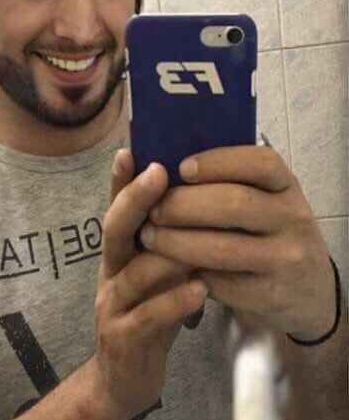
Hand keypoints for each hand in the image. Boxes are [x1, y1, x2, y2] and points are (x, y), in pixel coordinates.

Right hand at [89, 150, 206, 419]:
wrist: (124, 377)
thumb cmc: (150, 312)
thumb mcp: (155, 272)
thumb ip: (168, 240)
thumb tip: (196, 198)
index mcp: (121, 253)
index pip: (117, 209)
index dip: (119, 181)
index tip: (129, 149)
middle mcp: (111, 272)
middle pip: (114, 230)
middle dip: (135, 200)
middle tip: (158, 172)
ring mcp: (112, 306)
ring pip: (132, 273)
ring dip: (165, 252)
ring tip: (195, 234)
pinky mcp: (123, 339)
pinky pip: (147, 317)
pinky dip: (174, 302)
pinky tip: (200, 289)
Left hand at [138, 145, 335, 341]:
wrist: (309, 291)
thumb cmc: (269, 232)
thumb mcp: (264, 199)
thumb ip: (229, 181)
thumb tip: (164, 166)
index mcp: (286, 185)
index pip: (260, 162)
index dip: (217, 162)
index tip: (182, 168)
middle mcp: (292, 218)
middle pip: (234, 204)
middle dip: (183, 205)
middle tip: (153, 210)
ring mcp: (286, 259)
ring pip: (223, 248)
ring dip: (176, 242)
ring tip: (149, 236)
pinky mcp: (272, 296)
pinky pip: (222, 283)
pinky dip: (190, 274)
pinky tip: (170, 266)